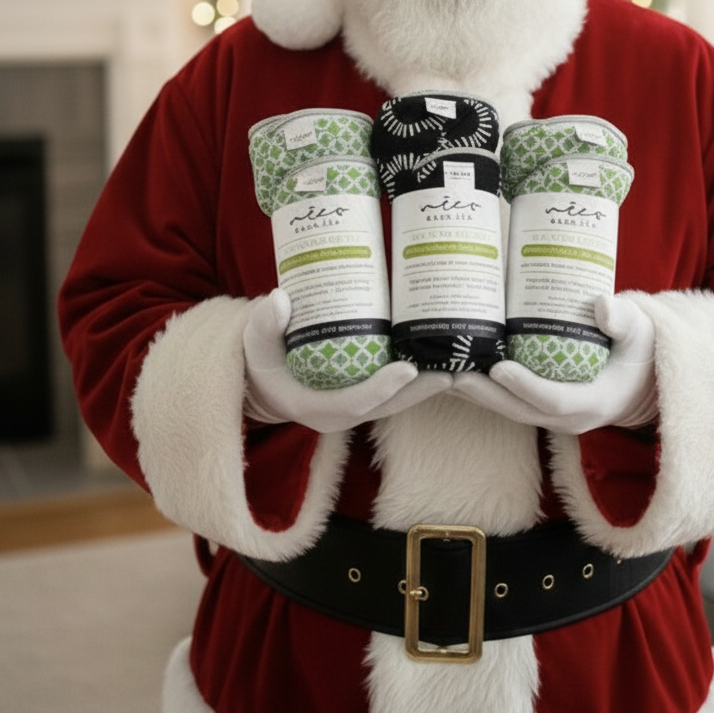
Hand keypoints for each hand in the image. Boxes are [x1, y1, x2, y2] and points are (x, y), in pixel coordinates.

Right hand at [242, 289, 449, 431]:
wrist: (260, 379)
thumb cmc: (258, 361)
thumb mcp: (253, 344)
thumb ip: (264, 324)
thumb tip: (279, 299)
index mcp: (314, 407)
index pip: (356, 402)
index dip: (383, 388)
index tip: (408, 369)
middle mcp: (340, 413)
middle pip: (389, 406)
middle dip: (421, 389)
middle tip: (453, 369)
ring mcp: (354, 406)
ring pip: (398, 401)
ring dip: (427, 385)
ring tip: (460, 363)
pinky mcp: (362, 396)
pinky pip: (395, 392)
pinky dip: (418, 379)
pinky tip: (440, 357)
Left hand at [451, 294, 657, 433]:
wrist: (644, 376)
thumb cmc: (641, 347)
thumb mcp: (640, 330)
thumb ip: (623, 320)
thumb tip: (601, 305)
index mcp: (594, 400)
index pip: (553, 400)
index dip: (525, 386)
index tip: (499, 368)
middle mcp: (571, 416)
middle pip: (520, 410)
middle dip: (485, 395)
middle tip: (452, 375)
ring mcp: (554, 414)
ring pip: (510, 409)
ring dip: (476, 396)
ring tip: (442, 375)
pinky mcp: (543, 406)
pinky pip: (510, 402)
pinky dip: (484, 391)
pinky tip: (457, 374)